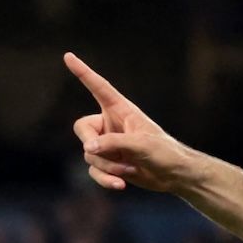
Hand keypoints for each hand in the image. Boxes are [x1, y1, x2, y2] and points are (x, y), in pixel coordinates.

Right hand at [66, 53, 197, 193]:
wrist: (174, 175)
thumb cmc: (164, 152)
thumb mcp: (141, 144)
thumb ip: (113, 143)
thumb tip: (88, 147)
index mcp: (120, 109)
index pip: (98, 87)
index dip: (83, 72)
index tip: (68, 56)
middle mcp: (110, 124)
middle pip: (82, 129)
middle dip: (93, 146)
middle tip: (108, 155)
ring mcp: (108, 144)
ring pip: (89, 153)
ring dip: (107, 166)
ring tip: (129, 170)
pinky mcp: (109, 162)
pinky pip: (94, 169)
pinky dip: (105, 178)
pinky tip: (121, 186)